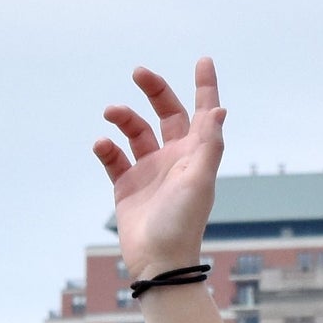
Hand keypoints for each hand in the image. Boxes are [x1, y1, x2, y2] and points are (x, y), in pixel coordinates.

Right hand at [92, 58, 225, 279]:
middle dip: (154, 90)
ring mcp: (149, 171)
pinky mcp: (127, 186)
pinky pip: (114, 157)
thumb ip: (209, 144)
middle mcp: (174, 158)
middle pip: (165, 113)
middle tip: (139, 72)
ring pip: (135, 131)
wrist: (158, 261)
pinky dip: (106, 147)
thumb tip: (219, 110)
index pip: (202, 113)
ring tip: (111, 113)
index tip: (203, 60)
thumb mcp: (199, 180)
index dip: (205, 87)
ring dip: (124, 117)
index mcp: (196, 154)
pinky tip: (102, 145)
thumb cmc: (183, 223)